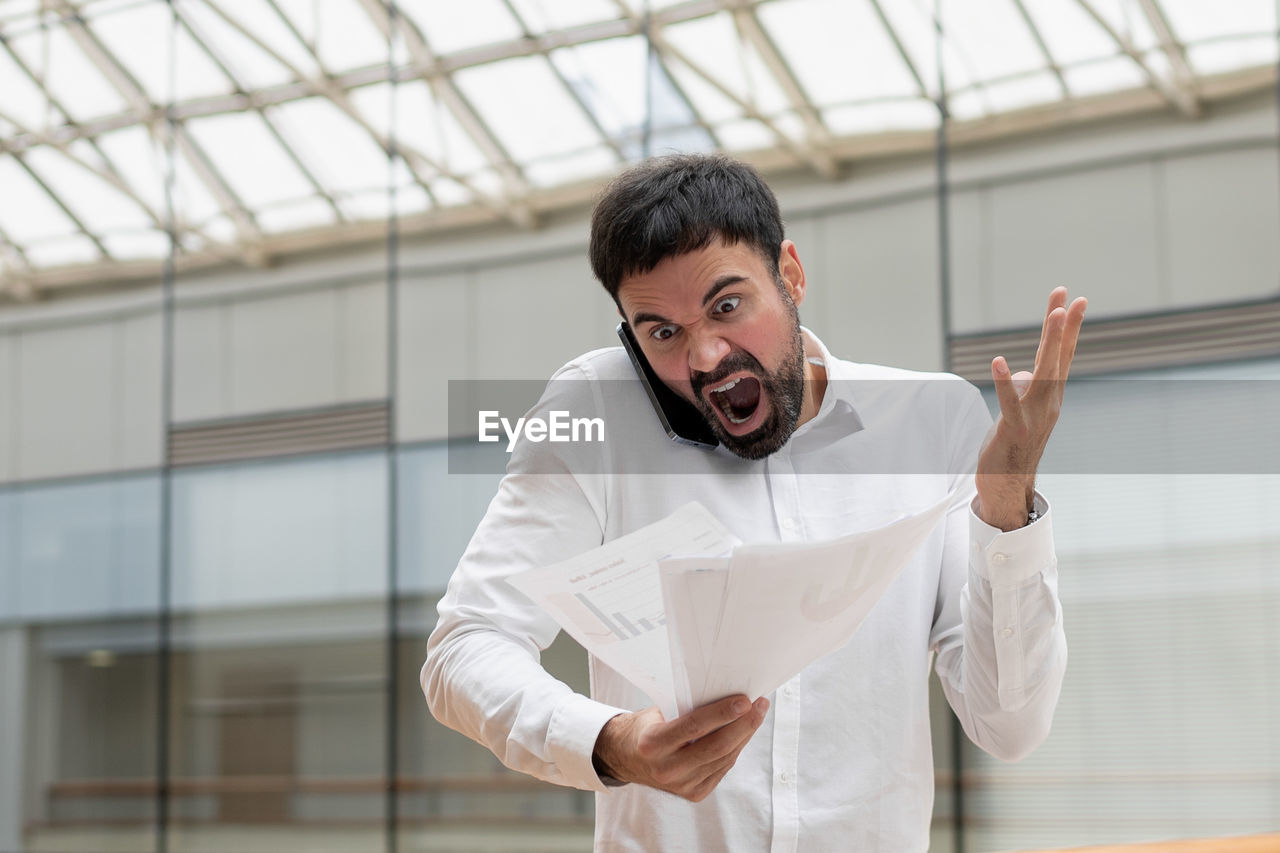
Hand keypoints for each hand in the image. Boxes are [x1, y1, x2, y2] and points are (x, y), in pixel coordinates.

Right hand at [592, 694, 769, 801]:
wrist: (627, 758)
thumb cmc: (646, 727)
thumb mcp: (657, 713)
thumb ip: (686, 709)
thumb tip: (725, 694)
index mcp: (653, 744)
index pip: (694, 726)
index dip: (722, 713)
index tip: (744, 700)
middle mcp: (667, 769)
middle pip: (717, 746)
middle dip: (744, 724)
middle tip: (759, 704)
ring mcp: (681, 785)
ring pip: (724, 758)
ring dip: (744, 735)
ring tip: (756, 715)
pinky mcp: (694, 793)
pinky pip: (722, 768)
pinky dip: (736, 749)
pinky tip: (743, 733)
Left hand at [975, 286, 1086, 530]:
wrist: (1007, 484)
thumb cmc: (1011, 444)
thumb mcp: (1018, 409)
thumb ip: (1023, 387)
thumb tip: (1020, 371)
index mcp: (1050, 395)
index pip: (1060, 354)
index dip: (1066, 327)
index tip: (1074, 298)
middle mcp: (1049, 402)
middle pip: (1058, 358)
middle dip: (1064, 326)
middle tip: (1071, 298)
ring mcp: (1035, 416)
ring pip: (1044, 373)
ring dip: (1049, 342)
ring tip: (1054, 314)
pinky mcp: (1015, 429)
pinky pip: (1010, 401)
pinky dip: (1004, 381)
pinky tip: (998, 361)